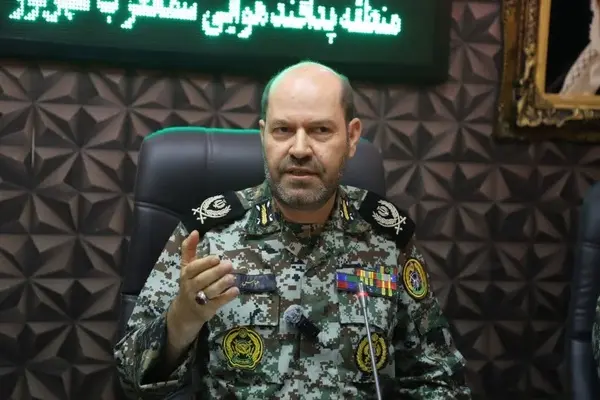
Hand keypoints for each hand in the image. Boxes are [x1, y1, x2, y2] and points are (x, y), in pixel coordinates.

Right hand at [167, 230, 238, 346]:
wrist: (186, 311)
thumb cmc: (190, 282)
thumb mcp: (187, 266)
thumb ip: (189, 249)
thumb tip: (195, 231)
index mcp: (186, 274)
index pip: (194, 268)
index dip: (205, 263)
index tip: (217, 258)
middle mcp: (190, 287)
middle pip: (203, 280)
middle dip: (216, 272)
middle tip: (229, 265)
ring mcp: (198, 299)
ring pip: (210, 291)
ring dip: (222, 284)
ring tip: (232, 277)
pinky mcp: (207, 310)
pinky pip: (217, 303)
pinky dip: (226, 297)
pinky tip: (235, 290)